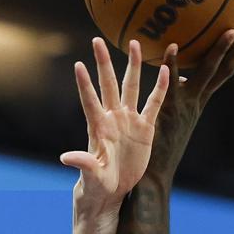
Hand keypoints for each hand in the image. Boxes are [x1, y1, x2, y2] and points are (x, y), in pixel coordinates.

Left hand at [62, 37, 170, 215]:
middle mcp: (112, 118)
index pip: (89, 101)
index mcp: (98, 128)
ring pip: (131, 87)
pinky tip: (167, 69)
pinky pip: (155, 103)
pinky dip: (161, 88)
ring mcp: (128, 120)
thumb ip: (83, 164)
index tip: (78, 64)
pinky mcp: (145, 128)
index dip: (84, 84)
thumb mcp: (91, 177)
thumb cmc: (97, 186)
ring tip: (135, 42)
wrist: (113, 193)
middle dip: (104, 63)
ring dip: (133, 66)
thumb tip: (65, 157)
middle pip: (108, 85)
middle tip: (97, 40)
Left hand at [143, 28, 233, 188]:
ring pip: (206, 73)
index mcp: (198, 102)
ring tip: (231, 31)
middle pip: (223, 70)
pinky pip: (170, 84)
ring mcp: (185, 104)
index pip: (223, 73)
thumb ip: (177, 96)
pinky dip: (171, 65)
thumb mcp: (172, 118)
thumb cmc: (158, 148)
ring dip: (220, 51)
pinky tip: (171, 46)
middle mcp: (196, 101)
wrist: (153, 175)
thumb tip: (181, 76)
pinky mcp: (168, 110)